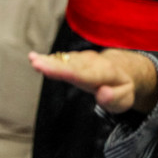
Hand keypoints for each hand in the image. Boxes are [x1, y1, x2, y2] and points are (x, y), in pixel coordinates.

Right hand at [29, 49, 157, 113]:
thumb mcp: (125, 99)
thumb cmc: (121, 87)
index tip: (50, 70)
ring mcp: (81, 58)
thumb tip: (102, 93)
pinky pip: (60, 58)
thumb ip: (115, 98)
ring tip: (32, 59)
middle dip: (52, 64)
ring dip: (47, 60)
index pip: (83, 74)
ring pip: (63, 60)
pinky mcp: (73, 58)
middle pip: (70, 65)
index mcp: (105, 73)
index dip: (66, 72)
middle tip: (35, 62)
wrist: (122, 69)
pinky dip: (48, 58)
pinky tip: (34, 58)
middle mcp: (91, 62)